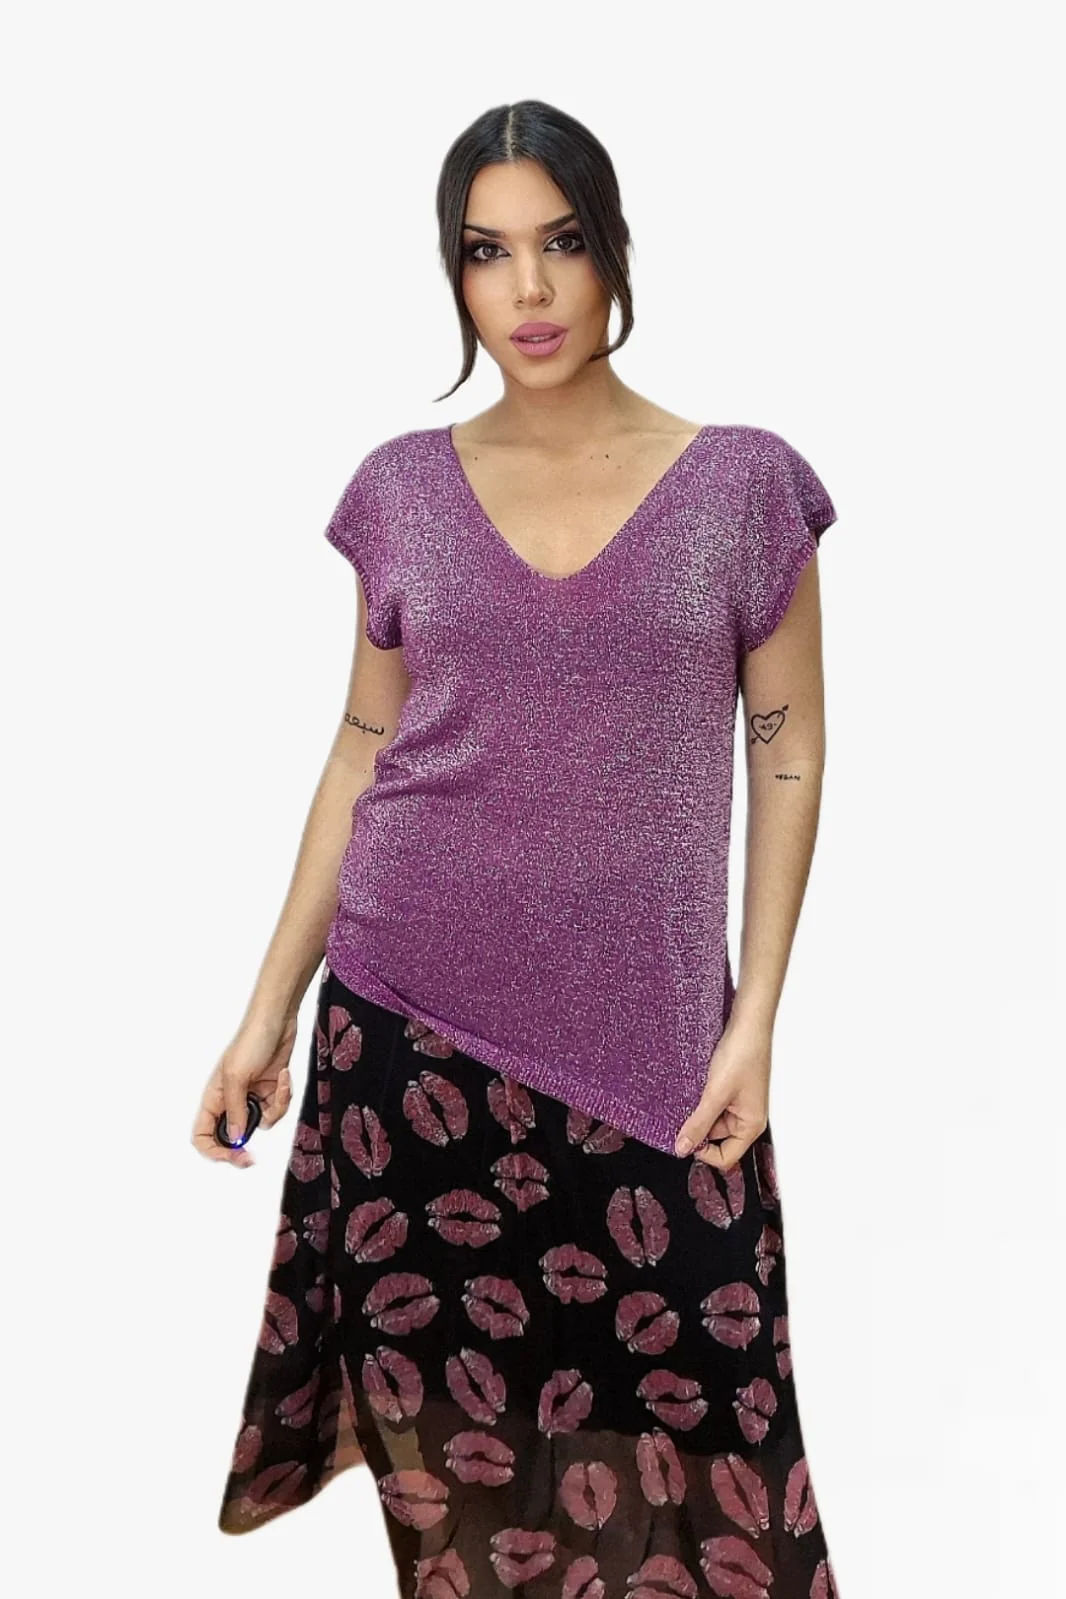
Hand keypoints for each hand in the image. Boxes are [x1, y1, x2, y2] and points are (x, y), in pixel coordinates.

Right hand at [190, 1012, 298, 1169]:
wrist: (278, 1021)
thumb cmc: (251, 1040)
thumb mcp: (237, 1077)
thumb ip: (235, 1111)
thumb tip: (235, 1140)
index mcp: (214, 1098)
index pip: (203, 1134)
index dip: (213, 1151)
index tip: (231, 1157)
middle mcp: (231, 1101)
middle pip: (232, 1137)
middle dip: (244, 1146)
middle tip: (252, 1157)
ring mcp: (252, 1097)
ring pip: (261, 1124)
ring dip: (274, 1109)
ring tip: (278, 1085)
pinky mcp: (270, 1091)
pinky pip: (277, 1109)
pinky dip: (284, 1095)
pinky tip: (283, 1076)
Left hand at [674, 1019, 771, 1168]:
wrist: (748, 1024)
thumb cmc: (744, 1054)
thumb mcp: (715, 1094)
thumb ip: (698, 1123)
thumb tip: (683, 1147)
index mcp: (751, 1125)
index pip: (726, 1158)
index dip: (703, 1153)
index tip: (685, 1138)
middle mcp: (747, 1117)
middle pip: (717, 1140)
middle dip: (698, 1129)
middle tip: (683, 1114)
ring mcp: (739, 1103)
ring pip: (712, 1120)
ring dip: (698, 1113)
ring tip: (691, 1096)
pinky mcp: (731, 1089)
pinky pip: (712, 1104)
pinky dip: (701, 1100)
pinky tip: (694, 1088)